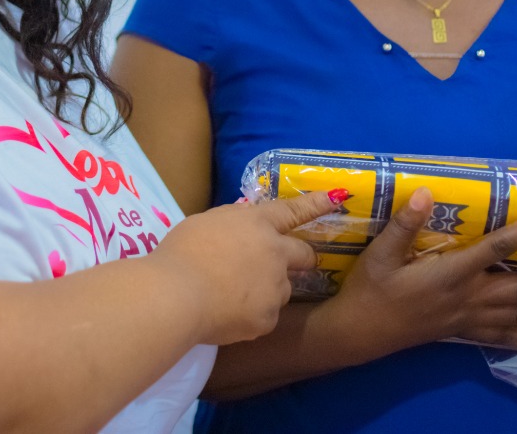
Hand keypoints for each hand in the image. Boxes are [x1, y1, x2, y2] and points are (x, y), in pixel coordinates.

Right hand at [152, 190, 338, 345]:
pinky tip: (225, 315)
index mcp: (257, 224)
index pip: (292, 210)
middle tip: (287, 266)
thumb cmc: (183, 252)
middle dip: (303, 258)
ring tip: (231, 296)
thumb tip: (242, 228)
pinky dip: (250, 316)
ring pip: (280, 289)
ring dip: (266, 290)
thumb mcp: (205, 223)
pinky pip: (264, 316)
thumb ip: (230, 224)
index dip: (316, 203)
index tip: (338, 197)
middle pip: (303, 254)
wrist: (177, 295)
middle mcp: (275, 253)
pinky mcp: (268, 319)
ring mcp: (275, 287)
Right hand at [320, 187, 516, 359]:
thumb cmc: (371, 288)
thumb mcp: (381, 252)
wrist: (360, 332)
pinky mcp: (463, 332)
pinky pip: (503, 337)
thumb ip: (404, 224)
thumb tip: (425, 192)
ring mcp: (469, 318)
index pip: (498, 247)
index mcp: (451, 272)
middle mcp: (468, 296)